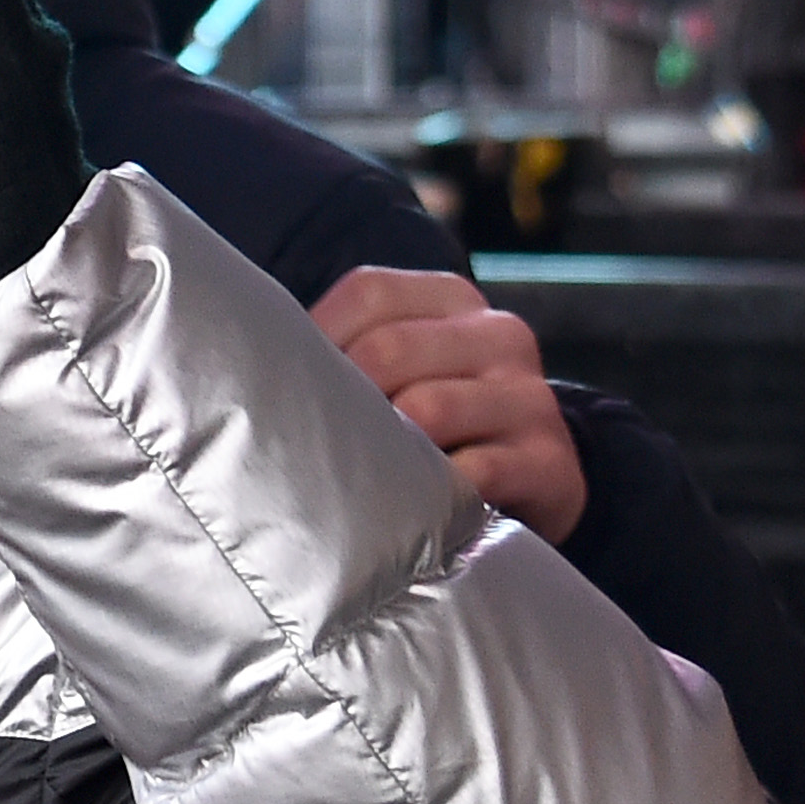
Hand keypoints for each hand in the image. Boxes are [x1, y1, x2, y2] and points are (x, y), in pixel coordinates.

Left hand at [313, 266, 588, 542]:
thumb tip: (255, 369)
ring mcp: (529, 397)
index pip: (369, 293)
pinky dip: (432, 495)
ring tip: (358, 478)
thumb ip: (344, 352)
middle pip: (388, 349)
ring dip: (383, 450)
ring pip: (427, 409)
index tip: (296, 388)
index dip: (320, 340)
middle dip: (344, 401)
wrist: (535, 479)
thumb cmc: (436, 418)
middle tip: (317, 443)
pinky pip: (473, 473)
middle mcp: (499, 334)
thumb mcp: (401, 368)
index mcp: (452, 300)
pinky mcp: (549, 461)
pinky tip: (411, 510)